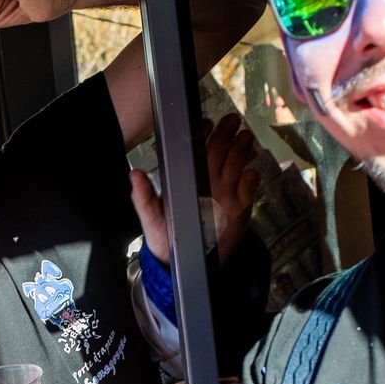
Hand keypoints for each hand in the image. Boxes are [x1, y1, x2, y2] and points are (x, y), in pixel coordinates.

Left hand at [129, 113, 262, 266]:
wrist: (190, 263)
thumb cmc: (167, 236)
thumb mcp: (151, 219)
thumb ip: (144, 198)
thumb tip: (134, 174)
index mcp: (186, 177)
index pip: (194, 149)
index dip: (200, 134)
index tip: (204, 124)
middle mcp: (208, 179)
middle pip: (219, 150)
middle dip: (225, 134)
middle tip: (231, 121)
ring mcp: (226, 191)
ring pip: (236, 162)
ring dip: (241, 149)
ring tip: (246, 136)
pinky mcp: (240, 206)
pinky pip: (249, 187)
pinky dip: (250, 179)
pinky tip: (250, 173)